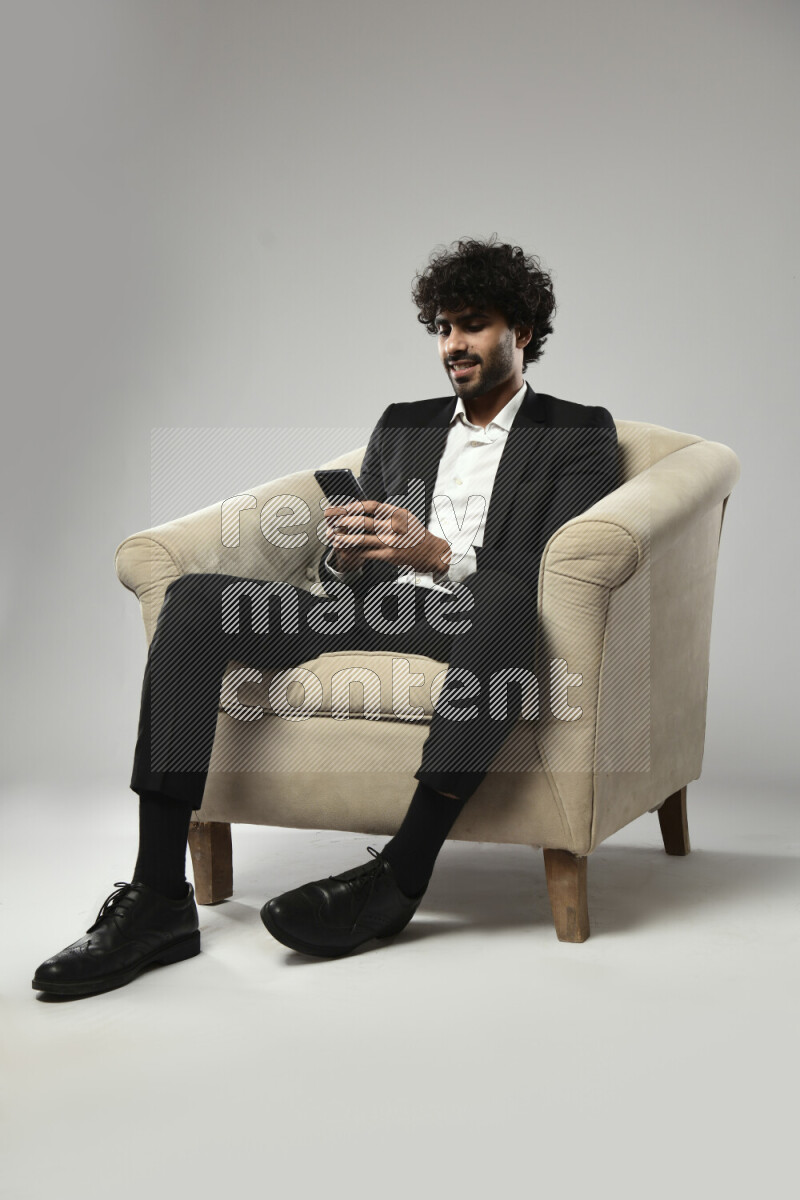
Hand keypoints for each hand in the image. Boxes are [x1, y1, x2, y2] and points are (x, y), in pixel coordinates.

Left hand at [325, 500, 451, 574]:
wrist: (433, 552)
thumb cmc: (416, 534)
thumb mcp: (406, 518)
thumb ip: (388, 514)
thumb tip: (366, 510)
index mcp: (397, 513)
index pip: (372, 506)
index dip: (355, 507)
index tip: (343, 509)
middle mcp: (394, 526)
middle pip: (363, 521)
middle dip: (345, 522)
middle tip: (333, 524)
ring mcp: (392, 541)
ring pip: (362, 538)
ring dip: (345, 538)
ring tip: (334, 538)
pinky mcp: (390, 555)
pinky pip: (368, 552)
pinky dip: (355, 551)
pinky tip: (347, 551)